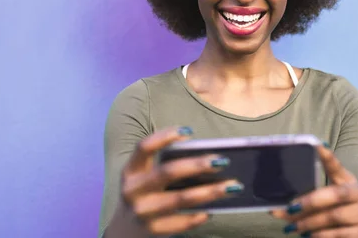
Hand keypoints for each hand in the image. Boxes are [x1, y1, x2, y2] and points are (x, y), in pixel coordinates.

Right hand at [121, 127, 242, 235]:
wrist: (125, 232)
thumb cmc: (146, 195)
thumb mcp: (146, 178)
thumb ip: (166, 166)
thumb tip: (208, 158)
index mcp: (131, 170)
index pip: (144, 147)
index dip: (165, 136)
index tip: (189, 130)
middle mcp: (133, 190)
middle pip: (168, 172)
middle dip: (197, 165)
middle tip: (221, 161)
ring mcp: (142, 212)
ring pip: (181, 199)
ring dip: (210, 192)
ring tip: (232, 186)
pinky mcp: (153, 230)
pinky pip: (183, 221)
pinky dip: (201, 214)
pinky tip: (214, 208)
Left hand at [271, 144, 357, 236]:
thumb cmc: (338, 213)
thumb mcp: (327, 202)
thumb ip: (304, 202)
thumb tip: (274, 208)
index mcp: (351, 182)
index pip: (338, 167)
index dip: (328, 157)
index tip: (316, 146)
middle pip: (336, 194)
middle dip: (311, 202)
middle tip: (292, 207)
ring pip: (335, 216)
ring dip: (311, 222)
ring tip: (294, 227)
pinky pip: (339, 234)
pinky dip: (321, 235)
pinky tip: (309, 236)